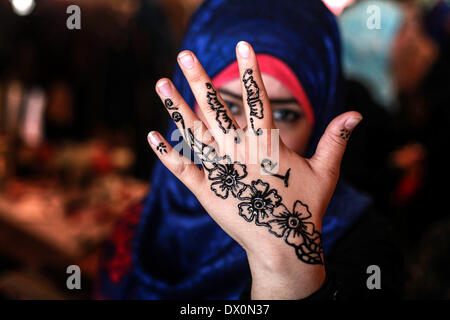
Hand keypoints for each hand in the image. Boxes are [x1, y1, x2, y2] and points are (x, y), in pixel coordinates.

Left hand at [147, 42, 361, 298]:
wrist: (284, 247)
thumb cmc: (305, 208)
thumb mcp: (325, 172)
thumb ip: (335, 140)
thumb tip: (356, 114)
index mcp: (268, 146)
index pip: (257, 101)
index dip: (250, 72)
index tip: (243, 46)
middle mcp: (240, 154)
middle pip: (217, 111)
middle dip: (200, 80)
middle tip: (185, 54)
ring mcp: (221, 173)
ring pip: (195, 135)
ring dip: (177, 108)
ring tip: (161, 82)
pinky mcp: (207, 192)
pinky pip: (183, 170)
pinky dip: (167, 153)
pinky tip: (152, 135)